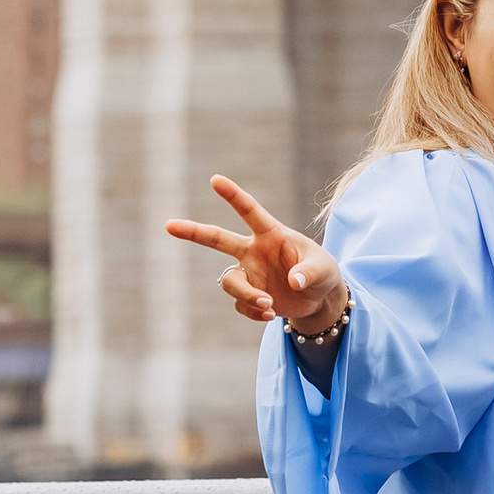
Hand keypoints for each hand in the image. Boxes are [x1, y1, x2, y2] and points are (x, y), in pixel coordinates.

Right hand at [164, 175, 348, 338]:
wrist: (320, 300)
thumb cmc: (323, 273)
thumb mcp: (324, 269)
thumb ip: (310, 272)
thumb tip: (293, 282)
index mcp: (271, 234)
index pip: (249, 211)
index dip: (233, 196)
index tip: (215, 180)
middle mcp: (254, 251)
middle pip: (218, 239)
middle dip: (193, 232)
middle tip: (169, 225)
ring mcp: (249, 273)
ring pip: (229, 282)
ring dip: (246, 295)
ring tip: (268, 304)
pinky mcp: (249, 295)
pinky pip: (240, 305)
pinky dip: (254, 311)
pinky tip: (270, 314)